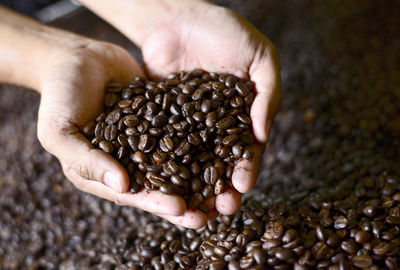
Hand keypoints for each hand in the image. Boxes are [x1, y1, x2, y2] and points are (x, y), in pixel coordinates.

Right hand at [36, 38, 208, 227]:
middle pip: (160, 185)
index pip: (133, 194)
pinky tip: (223, 148)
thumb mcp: (59, 131)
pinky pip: (182, 132)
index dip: (156, 203)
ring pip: (176, 163)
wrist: (75, 56)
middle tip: (213, 212)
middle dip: (186, 200)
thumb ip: (85, 160)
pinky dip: (201, 141)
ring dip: (199, 177)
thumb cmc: (59, 94)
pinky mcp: (160, 119)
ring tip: (225, 189)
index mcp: (102, 172)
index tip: (182, 210)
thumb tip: (121, 186)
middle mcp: (127, 160)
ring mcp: (146, 140)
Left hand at [139, 4, 281, 217]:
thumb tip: (263, 134)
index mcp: (243, 114)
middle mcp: (216, 125)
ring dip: (194, 188)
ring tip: (194, 210)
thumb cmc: (224, 30)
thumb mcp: (259, 55)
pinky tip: (164, 186)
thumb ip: (267, 93)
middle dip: (221, 188)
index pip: (248, 148)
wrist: (177, 16)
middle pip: (220, 164)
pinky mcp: (162, 121)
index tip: (243, 186)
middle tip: (220, 210)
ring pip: (193, 163)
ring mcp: (188, 125)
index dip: (247, 168)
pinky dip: (165, 168)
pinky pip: (164, 148)